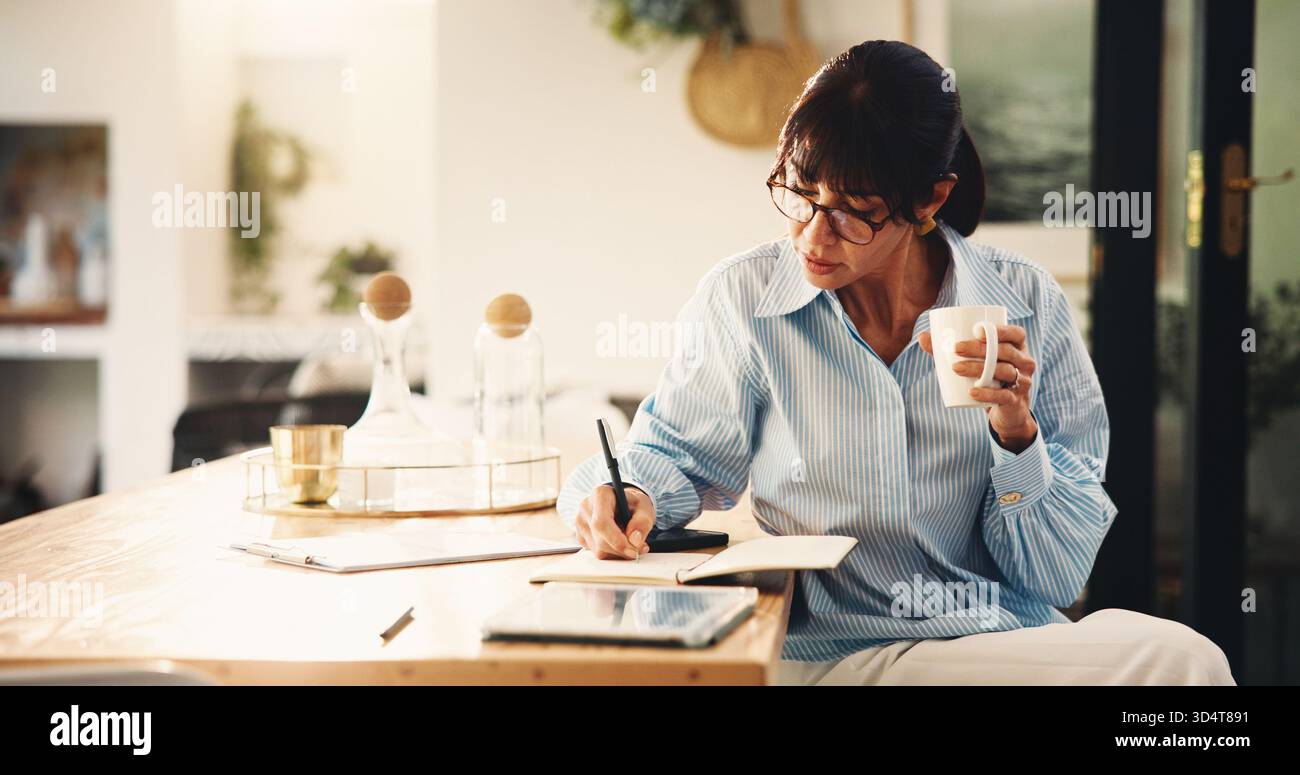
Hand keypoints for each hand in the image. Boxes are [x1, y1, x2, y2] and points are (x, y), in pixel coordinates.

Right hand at [574, 484, 654, 559]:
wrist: (623, 505)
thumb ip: (642, 523)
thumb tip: (634, 541)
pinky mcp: (580, 536)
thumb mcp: (645, 508)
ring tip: (630, 542)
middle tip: (638, 549)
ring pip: (598, 550)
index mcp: (601, 494)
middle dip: (621, 550)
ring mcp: (580, 522)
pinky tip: (618, 542)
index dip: (617, 541)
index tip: (633, 550)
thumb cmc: (633, 505)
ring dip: (618, 552)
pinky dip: (611, 553)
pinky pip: (596, 552)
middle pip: (601, 540)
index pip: (601, 523)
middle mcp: (586, 507)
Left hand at [919, 324, 1037, 451]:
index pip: (1016, 333)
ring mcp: (1023, 382)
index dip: (1000, 330)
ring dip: (978, 369)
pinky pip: (1003, 395)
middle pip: (1005, 351)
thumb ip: (950, 350)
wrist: (1006, 410)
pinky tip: (972, 391)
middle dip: (979, 348)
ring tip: (955, 368)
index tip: (976, 330)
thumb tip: (922, 336)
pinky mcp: (1015, 400)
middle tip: (955, 349)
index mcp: (1018, 348)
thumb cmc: (988, 377)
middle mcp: (1025, 362)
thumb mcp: (975, 362)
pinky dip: (987, 394)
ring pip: (1004, 371)